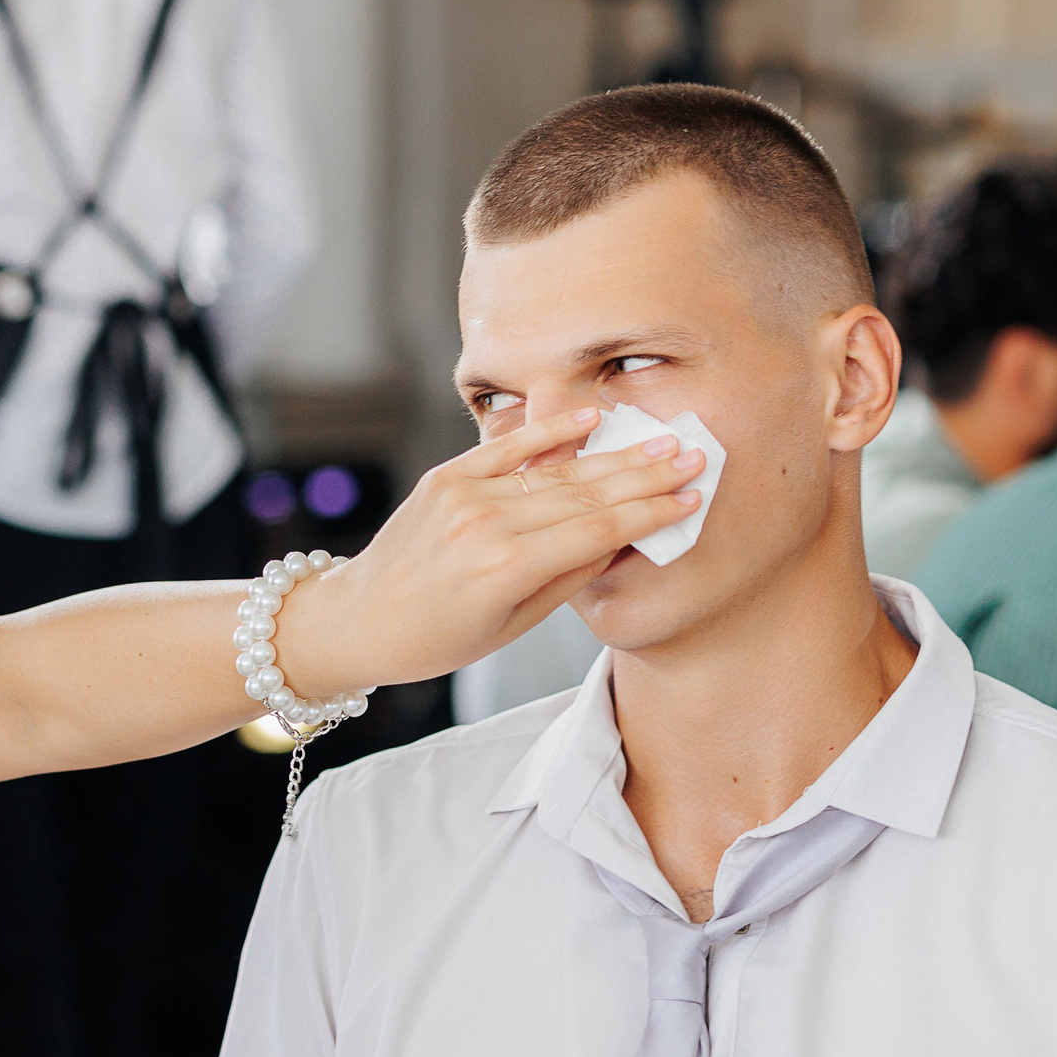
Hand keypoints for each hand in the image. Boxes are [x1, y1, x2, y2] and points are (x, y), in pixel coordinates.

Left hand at [271, 407, 701, 695]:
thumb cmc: (436, 638)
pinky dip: (550, 432)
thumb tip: (621, 537)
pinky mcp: (445, 477)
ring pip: (555, 471)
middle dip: (646, 475)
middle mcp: (486, 524)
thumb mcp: (510, 626)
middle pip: (585, 494)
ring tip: (661, 439)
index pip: (596, 530)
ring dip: (614, 454)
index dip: (649, 512)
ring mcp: (464, 495)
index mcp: (506, 569)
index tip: (692, 496)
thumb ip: (567, 578)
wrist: (359, 617)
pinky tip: (592, 418)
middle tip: (696, 455)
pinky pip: (508, 449)